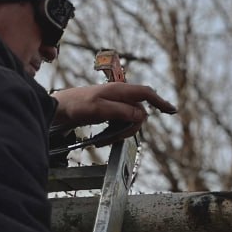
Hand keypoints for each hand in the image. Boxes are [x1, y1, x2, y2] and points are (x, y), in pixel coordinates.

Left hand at [50, 83, 176, 131]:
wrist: (59, 109)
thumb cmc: (76, 105)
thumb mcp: (98, 109)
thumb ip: (121, 111)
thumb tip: (141, 115)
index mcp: (119, 90)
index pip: (145, 93)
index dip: (160, 102)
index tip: (172, 111)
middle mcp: (119, 96)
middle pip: (139, 113)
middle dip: (131, 128)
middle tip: (114, 138)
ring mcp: (114, 104)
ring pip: (129, 121)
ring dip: (120, 133)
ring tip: (103, 141)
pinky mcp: (108, 112)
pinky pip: (119, 124)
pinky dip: (114, 133)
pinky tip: (102, 139)